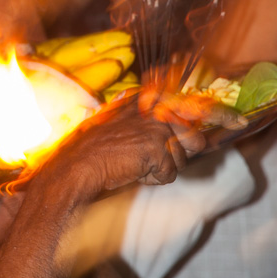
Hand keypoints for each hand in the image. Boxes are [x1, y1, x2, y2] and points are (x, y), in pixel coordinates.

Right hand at [55, 98, 203, 193]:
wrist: (81, 164)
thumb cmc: (98, 147)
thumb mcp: (124, 120)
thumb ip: (153, 117)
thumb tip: (191, 125)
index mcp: (150, 98)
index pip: (192, 110)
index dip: (194, 130)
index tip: (188, 136)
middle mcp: (158, 108)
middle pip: (195, 140)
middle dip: (177, 155)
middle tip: (151, 157)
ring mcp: (158, 128)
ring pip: (183, 159)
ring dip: (162, 168)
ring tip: (136, 162)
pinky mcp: (157, 148)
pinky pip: (170, 174)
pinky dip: (153, 179)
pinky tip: (133, 170)